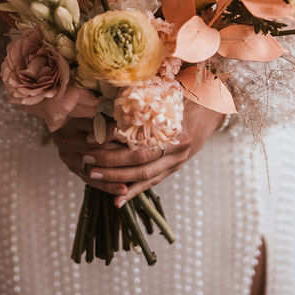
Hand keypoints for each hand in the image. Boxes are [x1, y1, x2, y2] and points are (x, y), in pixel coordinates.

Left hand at [53, 101, 223, 206]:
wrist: (208, 112)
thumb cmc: (181, 98)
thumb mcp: (164, 93)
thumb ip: (140, 100)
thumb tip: (105, 102)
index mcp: (174, 123)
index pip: (138, 133)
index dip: (112, 136)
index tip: (90, 135)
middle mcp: (177, 145)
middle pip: (140, 158)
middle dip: (110, 161)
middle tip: (87, 160)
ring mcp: (177, 160)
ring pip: (145, 174)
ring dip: (117, 178)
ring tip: (93, 176)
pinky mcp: (174, 169)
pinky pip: (153, 183)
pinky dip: (134, 192)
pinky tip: (117, 200)